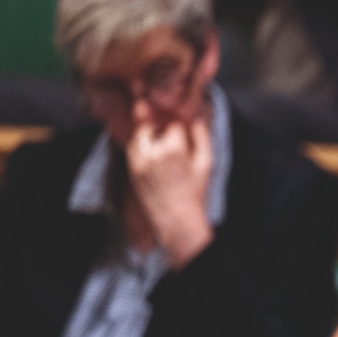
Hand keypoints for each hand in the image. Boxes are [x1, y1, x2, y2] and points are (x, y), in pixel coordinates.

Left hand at [125, 104, 215, 269]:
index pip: (172, 120)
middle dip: (155, 116)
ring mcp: (138, 160)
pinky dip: (140, 142)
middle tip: (160, 116)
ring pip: (138, 133)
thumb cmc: (195, 193)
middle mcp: (152, 152)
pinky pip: (132, 147)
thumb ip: (202, 136)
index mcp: (173, 149)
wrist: (177, 220)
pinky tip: (151, 147)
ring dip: (146, 129)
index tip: (180, 117)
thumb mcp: (206, 163)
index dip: (176, 116)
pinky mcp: (131, 168)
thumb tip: (196, 116)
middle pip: (149, 122)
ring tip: (156, 131)